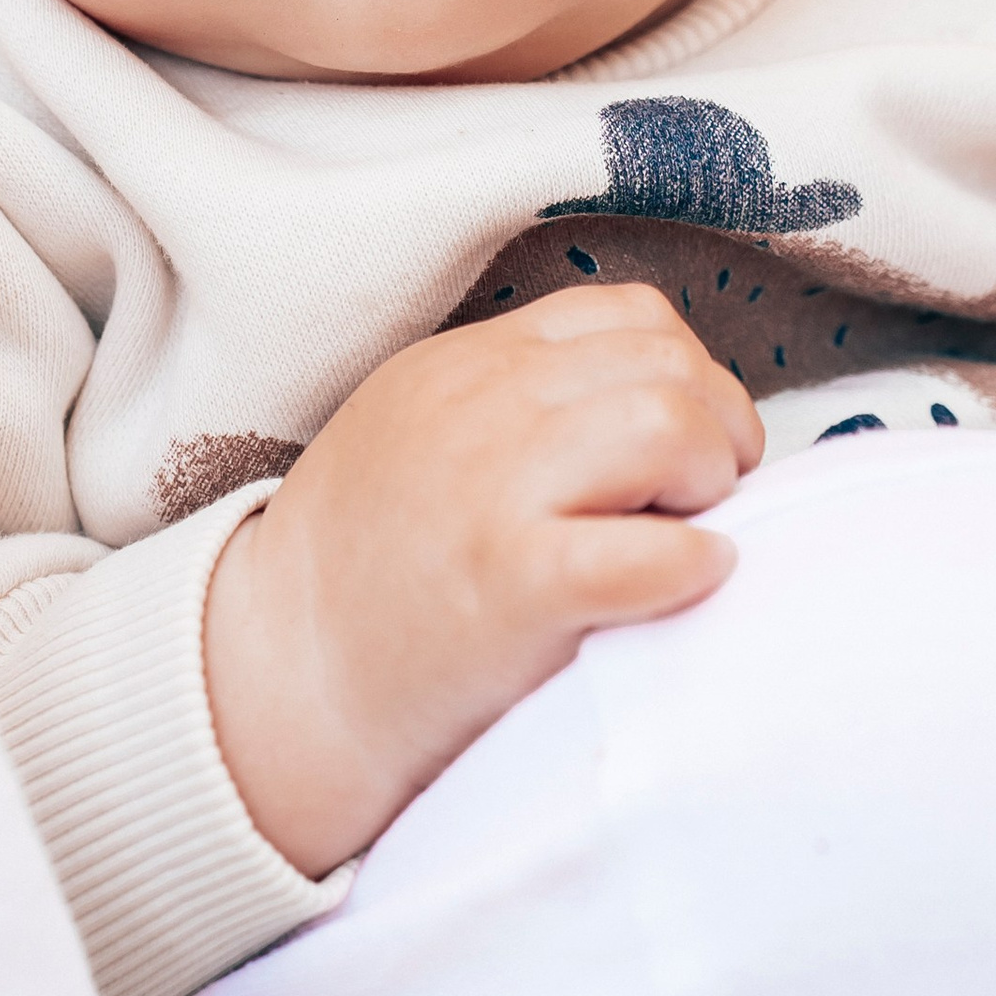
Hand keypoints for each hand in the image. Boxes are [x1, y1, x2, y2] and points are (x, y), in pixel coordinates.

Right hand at [203, 285, 760, 875]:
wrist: (275, 681)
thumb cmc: (368, 574)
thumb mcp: (420, 434)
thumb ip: (519, 402)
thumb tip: (662, 404)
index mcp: (464, 366)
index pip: (627, 314)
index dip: (689, 371)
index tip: (691, 438)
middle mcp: (479, 409)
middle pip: (664, 364)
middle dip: (720, 427)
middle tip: (708, 494)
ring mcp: (493, 492)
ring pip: (666, 425)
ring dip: (711, 480)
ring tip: (691, 531)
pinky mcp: (511, 586)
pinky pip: (647, 552)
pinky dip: (693, 565)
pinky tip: (690, 582)